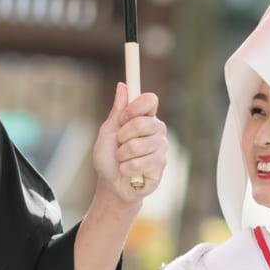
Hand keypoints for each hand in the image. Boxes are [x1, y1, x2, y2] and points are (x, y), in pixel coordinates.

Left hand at [92, 83, 167, 207]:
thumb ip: (117, 110)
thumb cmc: (109, 156)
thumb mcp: (108, 131)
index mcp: (145, 117)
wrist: (111, 184)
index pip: (150, 100)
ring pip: (137, 145)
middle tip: (119, 145)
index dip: (135, 107)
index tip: (123, 117)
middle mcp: (157, 130)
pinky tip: (128, 171)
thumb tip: (122, 86)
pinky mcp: (160, 166)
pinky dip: (126, 168)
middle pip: (142, 123)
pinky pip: (140, 163)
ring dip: (122, 155)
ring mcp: (161, 148)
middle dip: (122, 136)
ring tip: (123, 160)